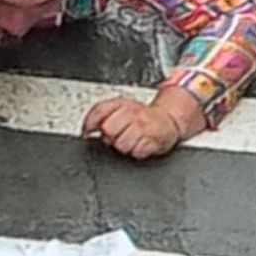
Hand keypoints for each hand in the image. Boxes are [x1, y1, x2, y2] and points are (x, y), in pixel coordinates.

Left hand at [82, 89, 205, 159]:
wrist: (168, 119)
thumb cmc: (142, 117)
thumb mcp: (121, 108)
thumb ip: (100, 114)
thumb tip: (86, 130)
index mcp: (122, 104)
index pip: (98, 111)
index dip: (89, 124)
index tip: (87, 132)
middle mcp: (132, 114)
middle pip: (109, 130)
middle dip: (110, 137)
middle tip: (117, 136)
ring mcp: (143, 127)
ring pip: (121, 145)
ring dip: (124, 146)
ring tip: (130, 141)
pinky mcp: (152, 141)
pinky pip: (136, 152)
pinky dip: (137, 152)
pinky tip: (140, 144)